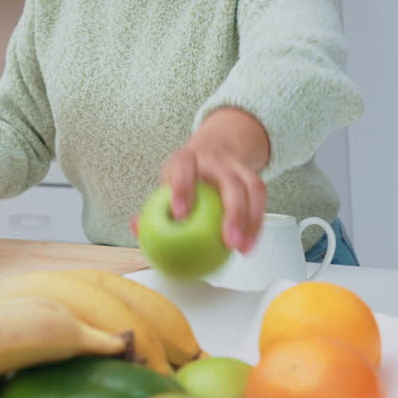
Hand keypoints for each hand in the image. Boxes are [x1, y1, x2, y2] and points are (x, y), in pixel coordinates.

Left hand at [136, 145, 266, 253]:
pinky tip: (249, 244)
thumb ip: (154, 206)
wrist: (215, 149)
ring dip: (250, 221)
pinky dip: (256, 223)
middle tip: (227, 241)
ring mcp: (236, 167)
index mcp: (186, 159)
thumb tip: (137, 228)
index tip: (180, 215)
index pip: (183, 168)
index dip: (182, 189)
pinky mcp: (252, 177)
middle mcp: (214, 160)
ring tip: (242, 248)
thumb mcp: (168, 181)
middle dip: (232, 211)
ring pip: (251, 189)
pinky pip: (260, 200)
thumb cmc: (186, 173)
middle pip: (229, 181)